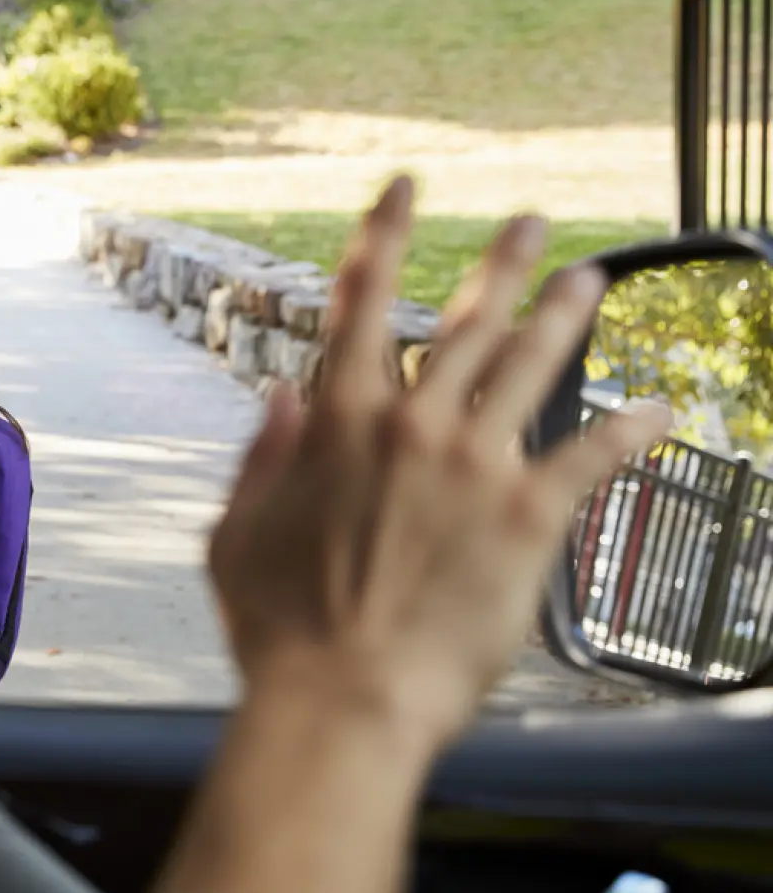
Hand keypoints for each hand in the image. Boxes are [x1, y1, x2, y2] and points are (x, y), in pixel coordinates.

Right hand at [208, 176, 669, 749]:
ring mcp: (473, 466)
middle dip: (500, 265)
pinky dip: (628, 430)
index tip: (403, 192)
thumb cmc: (276, 629)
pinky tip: (659, 410)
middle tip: (531, 223)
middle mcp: (410, 425)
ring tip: (591, 278)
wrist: (342, 700)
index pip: (361, 304)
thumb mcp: (233, 537)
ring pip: (531, 367)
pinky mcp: (527, 517)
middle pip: (466, 323)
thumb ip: (258, 460)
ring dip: (564, 315)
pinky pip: (590, 458)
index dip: (383, 236)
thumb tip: (279, 397)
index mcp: (335, 422)